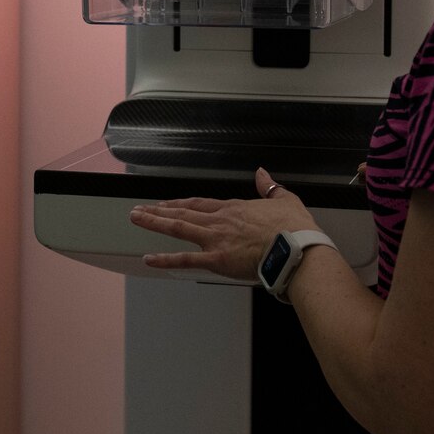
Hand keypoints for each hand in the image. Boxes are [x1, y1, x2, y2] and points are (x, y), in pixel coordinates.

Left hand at [129, 167, 317, 281]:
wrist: (296, 248)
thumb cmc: (294, 229)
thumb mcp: (285, 200)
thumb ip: (270, 187)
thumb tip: (263, 173)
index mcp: (235, 209)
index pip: (200, 203)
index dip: (181, 203)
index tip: (166, 203)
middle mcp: (220, 221)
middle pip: (183, 212)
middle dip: (159, 210)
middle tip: (138, 209)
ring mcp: (216, 239)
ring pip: (179, 227)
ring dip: (155, 222)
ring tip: (136, 218)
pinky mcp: (217, 259)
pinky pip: (185, 260)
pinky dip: (165, 259)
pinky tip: (149, 258)